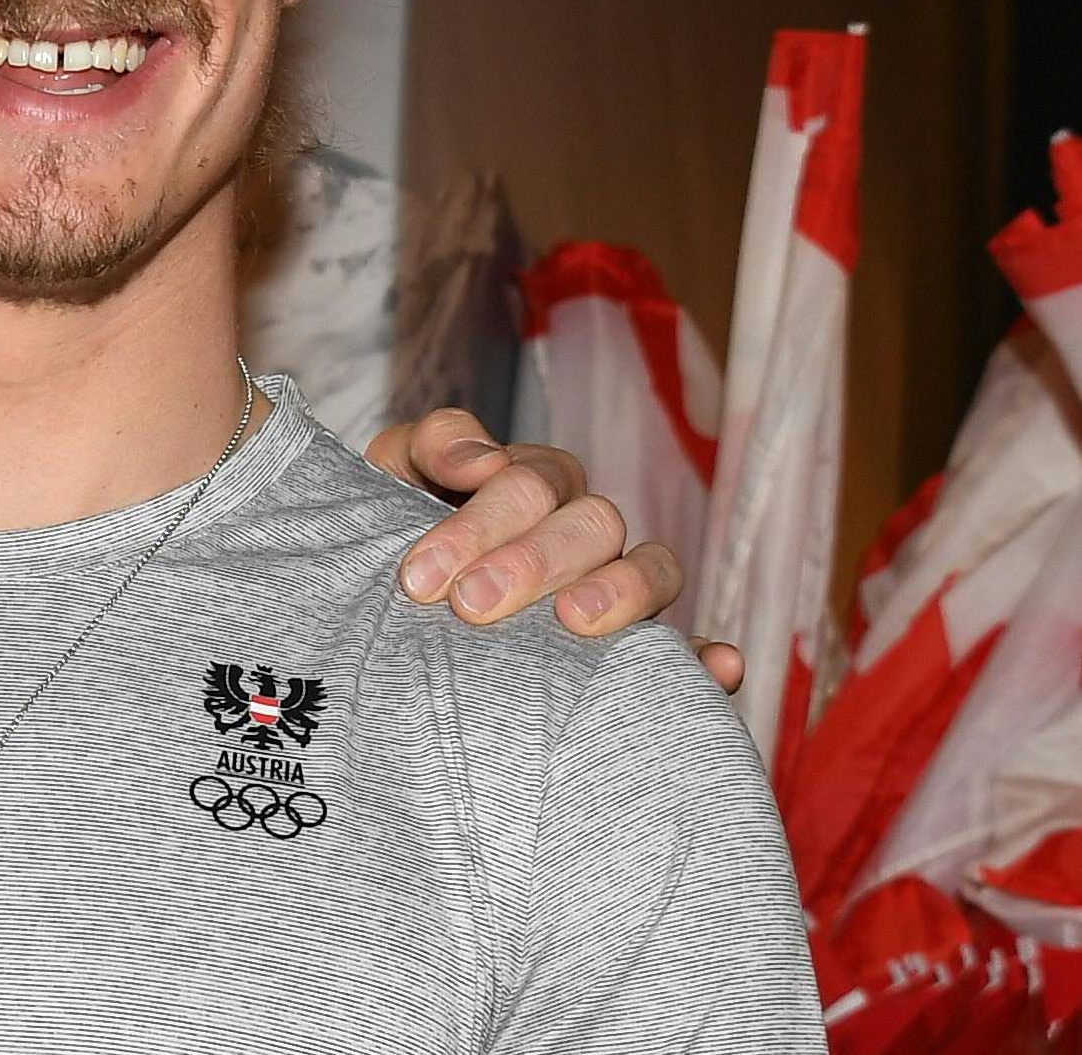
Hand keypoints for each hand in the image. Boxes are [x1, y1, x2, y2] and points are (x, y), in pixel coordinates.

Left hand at [372, 407, 743, 693]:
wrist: (396, 603)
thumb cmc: (398, 532)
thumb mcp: (395, 476)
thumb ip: (430, 447)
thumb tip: (483, 458)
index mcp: (533, 482)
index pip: (531, 483)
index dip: (479, 522)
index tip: (421, 576)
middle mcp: (583, 529)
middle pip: (591, 524)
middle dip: (530, 563)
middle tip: (470, 606)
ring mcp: (618, 586)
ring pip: (652, 571)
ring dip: (621, 593)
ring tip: (574, 622)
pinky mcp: (639, 650)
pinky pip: (690, 651)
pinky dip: (707, 657)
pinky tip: (719, 667)